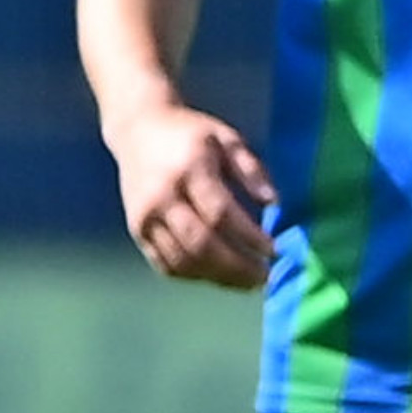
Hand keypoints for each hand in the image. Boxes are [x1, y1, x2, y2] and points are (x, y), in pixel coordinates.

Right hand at [111, 103, 272, 289]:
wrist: (137, 129)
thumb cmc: (191, 134)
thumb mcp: (227, 138)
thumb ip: (251, 170)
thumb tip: (274, 203)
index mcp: (189, 170)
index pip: (220, 214)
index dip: (249, 237)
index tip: (274, 250)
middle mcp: (162, 197)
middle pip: (200, 243)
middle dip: (236, 266)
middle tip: (265, 276)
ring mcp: (145, 217)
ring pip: (181, 259)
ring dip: (217, 277)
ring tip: (248, 283)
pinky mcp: (136, 230)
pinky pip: (164, 263)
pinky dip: (193, 276)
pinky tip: (217, 277)